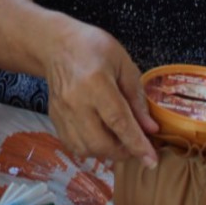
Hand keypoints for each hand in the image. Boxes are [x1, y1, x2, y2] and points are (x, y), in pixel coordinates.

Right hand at [45, 22, 158, 167]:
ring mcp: (61, 110)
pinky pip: (72, 144)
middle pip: (99, 142)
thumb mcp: (123, 63)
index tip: (151, 159)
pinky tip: (99, 137)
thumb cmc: (92, 48)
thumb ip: (136, 97)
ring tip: (117, 140)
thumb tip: (150, 129)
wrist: (56, 44)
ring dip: (106, 152)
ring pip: (84, 148)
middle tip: (135, 145)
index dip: (137, 143)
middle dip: (123, 152)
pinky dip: (88, 148)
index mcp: (95, 82)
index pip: (118, 121)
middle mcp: (75, 100)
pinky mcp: (54, 116)